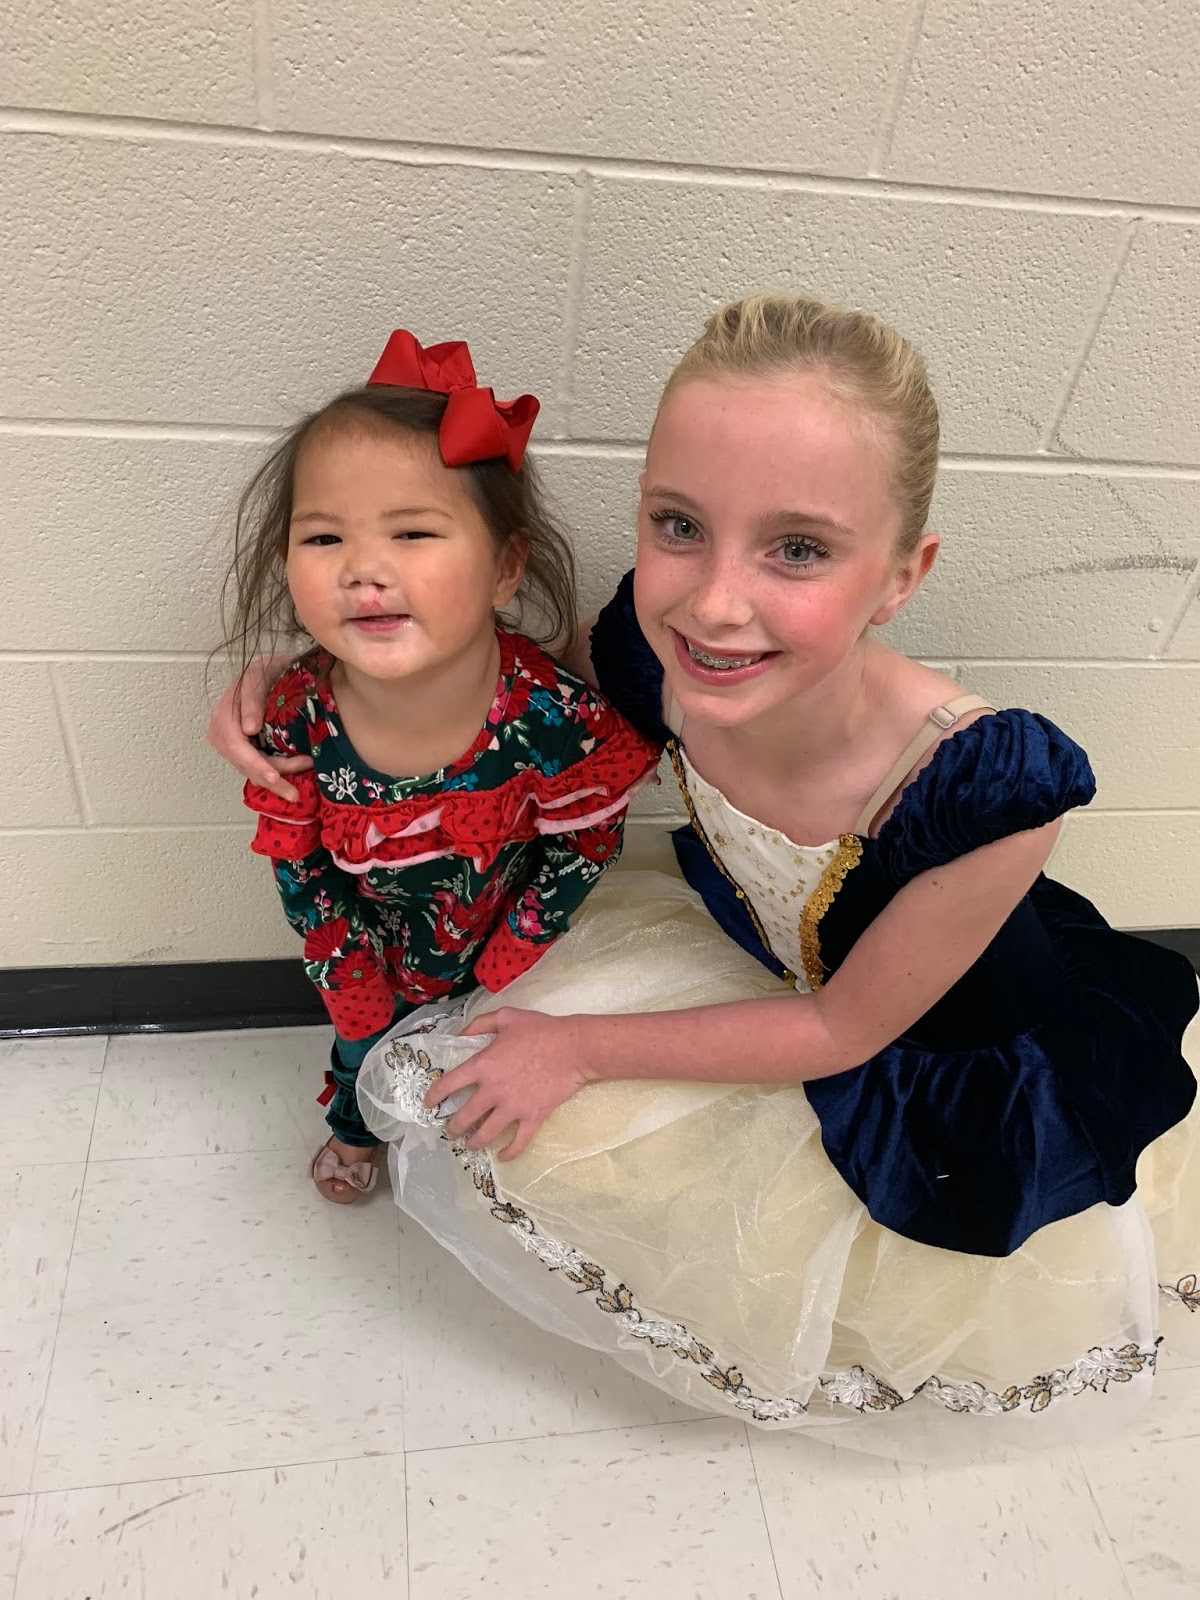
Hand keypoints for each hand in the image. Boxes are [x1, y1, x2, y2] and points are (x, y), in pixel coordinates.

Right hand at [206, 655, 311, 801]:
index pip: (237, 747)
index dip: (256, 764)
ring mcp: (231, 742)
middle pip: (244, 764)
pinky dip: (272, 775)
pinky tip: (289, 779)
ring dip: (274, 780)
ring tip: (298, 785)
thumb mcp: (260, 674)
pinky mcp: (243, 749)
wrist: (274, 670)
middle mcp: (222, 732)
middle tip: (294, 792)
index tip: (274, 776)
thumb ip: (252, 698)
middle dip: (270, 779)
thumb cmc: (268, 670)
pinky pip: (255, 768)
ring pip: (250, 771)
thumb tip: (249, 729)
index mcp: (224, 714)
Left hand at [425, 1008, 588, 1161]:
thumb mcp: (506, 1017)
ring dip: (474, 1143)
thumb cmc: (540, 1030)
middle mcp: (493, 1090)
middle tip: (450, 1132)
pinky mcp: (532, 1118)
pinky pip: (518, 1142)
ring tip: (470, 1146)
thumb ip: (480, 1024)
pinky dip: (509, 1153)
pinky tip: (502, 1156)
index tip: (428, 1104)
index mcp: (483, 1065)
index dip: (434, 1096)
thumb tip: (460, 1035)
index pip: (449, 1084)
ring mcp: (513, 1107)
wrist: (573, 1047)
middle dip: (453, 1127)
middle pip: (465, 1116)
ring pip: (487, 1134)